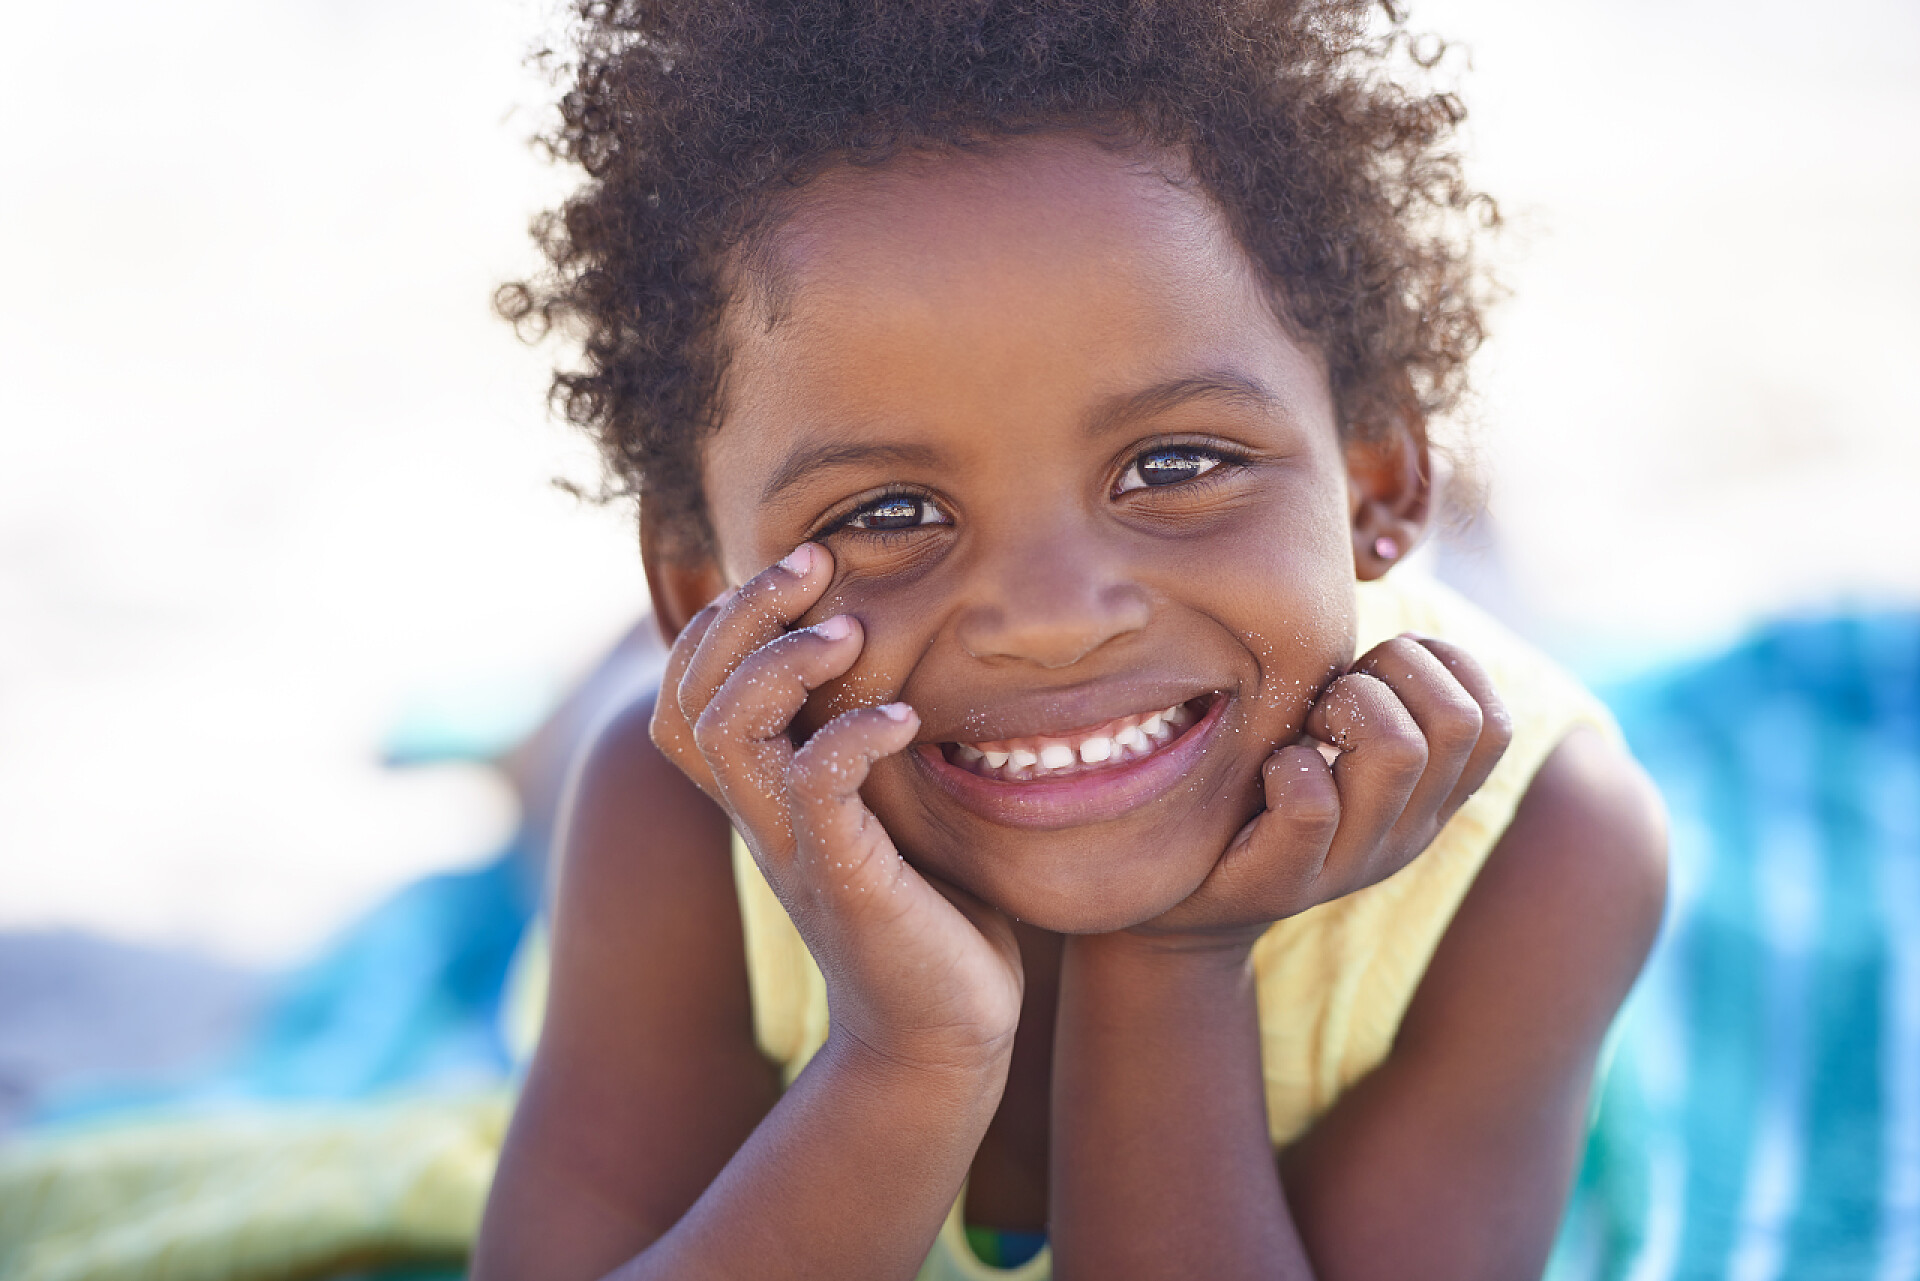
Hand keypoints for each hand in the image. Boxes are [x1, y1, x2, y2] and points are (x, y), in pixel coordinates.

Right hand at [649, 543, 1023, 1073]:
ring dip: (784, 663)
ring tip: (851, 634)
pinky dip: (851, 736)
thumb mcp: (886, 805)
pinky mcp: (842, 877)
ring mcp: (791, 846)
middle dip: (744, 610)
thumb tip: (894, 645)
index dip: (720, 619)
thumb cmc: (926, 910)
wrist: (941, 1030)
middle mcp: (757, 813)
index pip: (685, 689)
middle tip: (814, 561)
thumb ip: (863, 737)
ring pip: (727, 730)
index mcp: (759, 791)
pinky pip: (815, 787)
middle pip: (691, 694)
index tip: (801, 567)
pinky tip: (902, 721)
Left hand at [1134, 634, 1511, 943]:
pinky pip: (1313, 802)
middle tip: (1334, 693)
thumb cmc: (1256, 796)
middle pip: (1459, 722)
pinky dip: (1286, 766)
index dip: (1446, 667)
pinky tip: (1266, 769)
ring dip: (1344, 709)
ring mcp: (1354, 863)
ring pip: (1399, 751)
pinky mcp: (1288, 882)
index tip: (1379, 667)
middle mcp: (1408, 832)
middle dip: (1394, 673)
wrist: (1186, 909)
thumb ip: (1370, 698)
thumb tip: (1387, 619)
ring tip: (1305, 725)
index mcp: (1430, 799)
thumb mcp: (1332, 747)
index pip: (1494, 721)